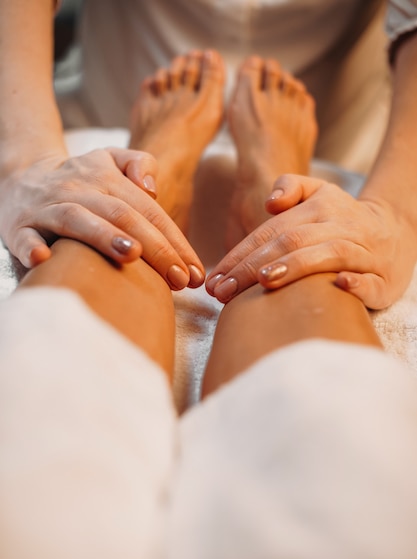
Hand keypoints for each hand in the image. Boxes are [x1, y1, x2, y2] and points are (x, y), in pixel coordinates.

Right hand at [0, 148, 203, 289]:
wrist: (21, 177)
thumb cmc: (79, 179)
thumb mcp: (109, 159)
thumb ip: (138, 162)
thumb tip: (152, 189)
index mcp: (106, 179)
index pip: (149, 211)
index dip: (175, 241)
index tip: (195, 272)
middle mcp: (79, 190)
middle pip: (123, 216)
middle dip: (155, 248)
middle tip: (179, 279)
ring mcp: (48, 208)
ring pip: (78, 219)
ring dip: (104, 237)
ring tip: (131, 255)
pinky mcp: (18, 225)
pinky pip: (24, 236)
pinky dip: (31, 247)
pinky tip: (43, 260)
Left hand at [206, 174, 416, 308]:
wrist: (397, 232)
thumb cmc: (344, 218)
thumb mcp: (321, 192)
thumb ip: (292, 186)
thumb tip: (270, 203)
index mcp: (319, 209)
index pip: (271, 232)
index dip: (241, 253)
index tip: (215, 278)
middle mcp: (340, 227)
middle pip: (292, 243)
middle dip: (253, 267)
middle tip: (224, 291)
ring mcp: (363, 253)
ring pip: (328, 256)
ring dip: (296, 267)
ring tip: (265, 280)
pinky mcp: (383, 279)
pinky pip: (370, 280)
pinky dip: (356, 284)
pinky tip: (338, 285)